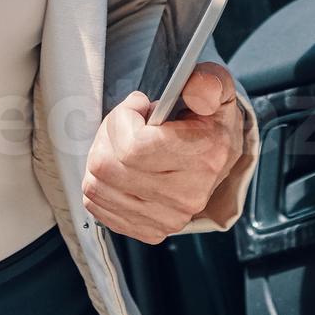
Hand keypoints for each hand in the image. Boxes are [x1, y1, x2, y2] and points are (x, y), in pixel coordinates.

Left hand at [82, 64, 248, 244]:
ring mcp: (167, 218)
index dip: (123, 119)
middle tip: (127, 124)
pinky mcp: (149, 231)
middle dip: (107, 136)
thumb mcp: (217, 90)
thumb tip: (195, 89)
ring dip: (101, 158)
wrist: (218, 158)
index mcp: (204, 157)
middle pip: (107, 166)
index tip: (137, 107)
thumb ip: (207, 84)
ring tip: (124, 145)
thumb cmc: (210, 122)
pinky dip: (99, 183)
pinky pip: (96, 206)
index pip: (133, 147)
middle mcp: (186, 195)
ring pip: (96, 186)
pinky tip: (121, 169)